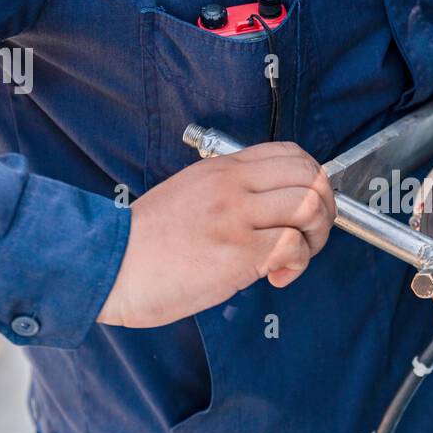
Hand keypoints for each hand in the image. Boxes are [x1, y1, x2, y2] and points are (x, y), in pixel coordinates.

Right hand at [97, 142, 335, 327]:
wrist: (106, 263)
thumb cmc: (144, 242)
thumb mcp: (188, 196)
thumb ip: (227, 194)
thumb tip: (267, 211)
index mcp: (222, 169)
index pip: (292, 154)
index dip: (314, 181)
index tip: (305, 208)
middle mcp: (233, 185)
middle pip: (312, 177)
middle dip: (325, 210)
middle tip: (309, 237)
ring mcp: (236, 216)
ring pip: (309, 207)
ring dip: (316, 238)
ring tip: (294, 258)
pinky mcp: (237, 252)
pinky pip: (293, 246)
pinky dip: (297, 265)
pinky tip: (276, 278)